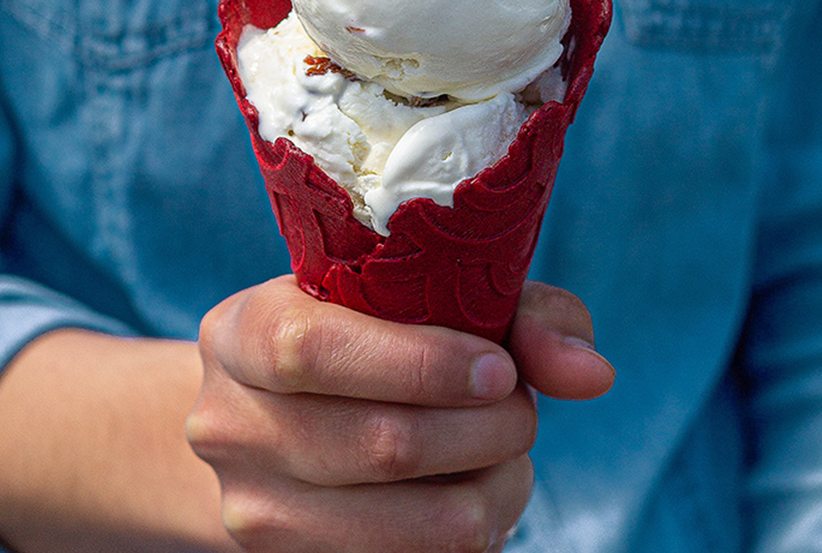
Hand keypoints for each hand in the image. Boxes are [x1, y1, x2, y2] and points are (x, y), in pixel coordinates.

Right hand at [188, 275, 612, 552]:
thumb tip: (592, 373)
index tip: (500, 368)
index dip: (421, 363)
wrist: (273, 419)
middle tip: (522, 408)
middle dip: (486, 430)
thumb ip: (516, 312)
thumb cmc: (368, 333)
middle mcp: (229, 424)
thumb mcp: (420, 292)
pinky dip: (471, 531)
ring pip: (406, 527)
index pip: (313, 349)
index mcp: (243, 331)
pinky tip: (475, 491)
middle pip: (378, 444)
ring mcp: (251, 512)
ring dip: (492, 488)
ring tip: (507, 451)